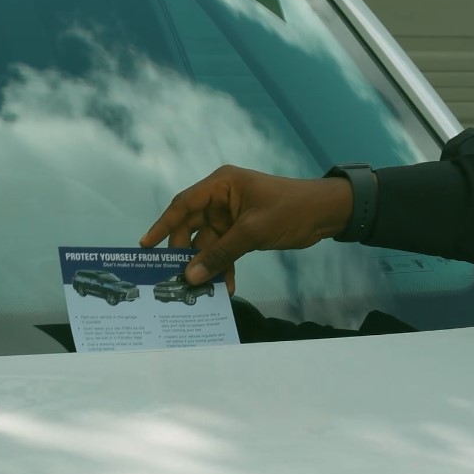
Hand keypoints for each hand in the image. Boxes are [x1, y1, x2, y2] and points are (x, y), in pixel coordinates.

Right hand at [139, 165, 352, 285]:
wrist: (326, 213)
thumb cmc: (291, 209)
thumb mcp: (253, 232)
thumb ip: (220, 254)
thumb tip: (191, 276)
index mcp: (221, 184)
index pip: (182, 204)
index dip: (162, 225)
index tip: (146, 245)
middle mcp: (222, 197)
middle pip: (192, 226)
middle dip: (187, 253)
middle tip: (178, 277)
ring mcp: (232, 214)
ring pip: (209, 242)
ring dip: (207, 264)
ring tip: (201, 289)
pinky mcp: (243, 229)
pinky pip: (225, 249)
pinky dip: (224, 265)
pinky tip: (225, 286)